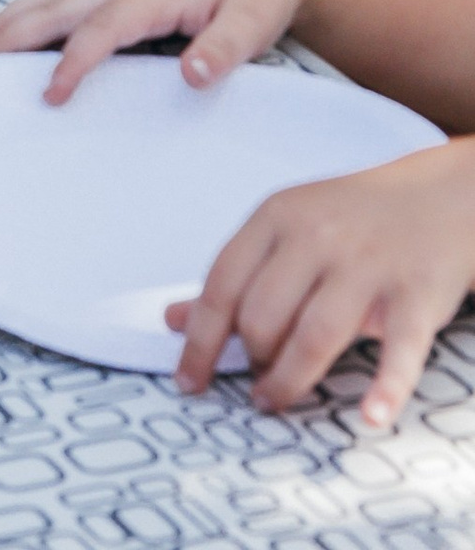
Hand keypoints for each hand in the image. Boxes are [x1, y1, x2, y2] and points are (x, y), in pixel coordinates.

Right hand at [0, 0, 326, 105]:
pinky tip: (19, 26)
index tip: (50, 94)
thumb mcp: (255, 21)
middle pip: (60, 5)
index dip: (74, 60)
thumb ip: (224, 49)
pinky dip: (35, 10)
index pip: (103, 29)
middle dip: (15, 31)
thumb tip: (191, 75)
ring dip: (14, 18)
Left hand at [167, 140, 474, 427]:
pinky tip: (370, 416)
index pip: (222, 284)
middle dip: (251, 360)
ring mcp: (368, 265)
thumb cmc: (351, 219)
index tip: (187, 381)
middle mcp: (318, 237)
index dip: (200, 340)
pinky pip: (399, 348)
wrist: (438, 197)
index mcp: (278, 216)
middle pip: (263, 314)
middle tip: (254, 387)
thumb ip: (235, 275)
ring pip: (315, 335)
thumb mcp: (286, 229)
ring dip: (289, 380)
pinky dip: (385, 387)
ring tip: (275, 401)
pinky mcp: (416, 295)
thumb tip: (174, 320)